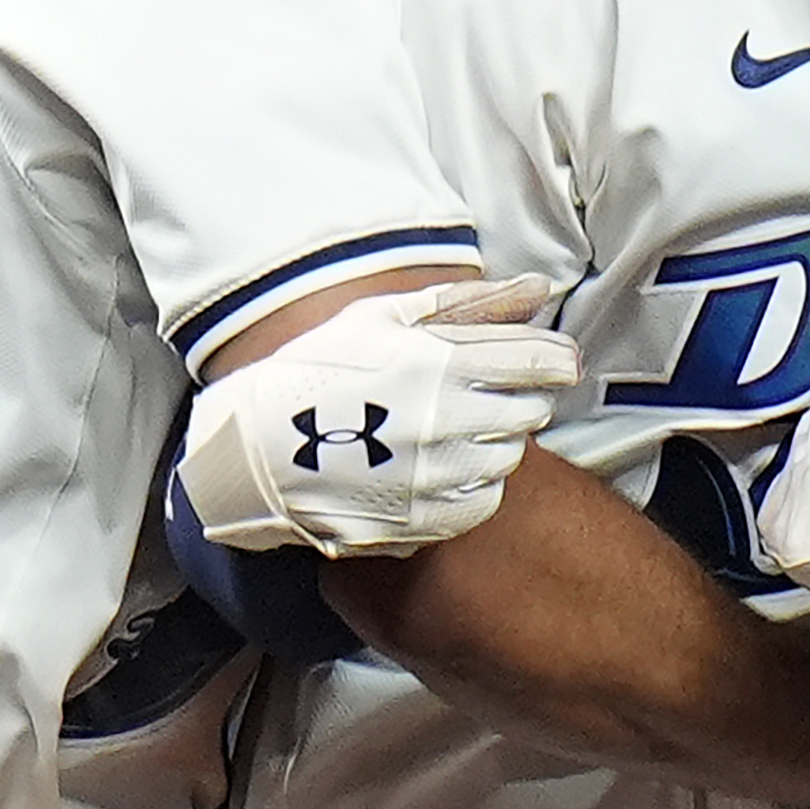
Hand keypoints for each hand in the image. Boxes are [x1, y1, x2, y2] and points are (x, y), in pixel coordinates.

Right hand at [178, 273, 582, 556]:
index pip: (537, 362)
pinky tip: (439, 467)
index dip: (555, 360)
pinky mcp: (422, 521)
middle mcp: (444, 423)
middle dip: (518, 398)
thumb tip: (536, 287)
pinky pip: (482, 503)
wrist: (254, 450)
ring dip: (494, 442)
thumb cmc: (319, 370)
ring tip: (451, 430)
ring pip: (509, 459)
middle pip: (530, 412)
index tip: (554, 361)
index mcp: (438, 364)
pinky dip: (473, 485)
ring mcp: (434, 477)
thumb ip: (468, 302)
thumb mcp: (384, 317)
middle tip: (483, 394)